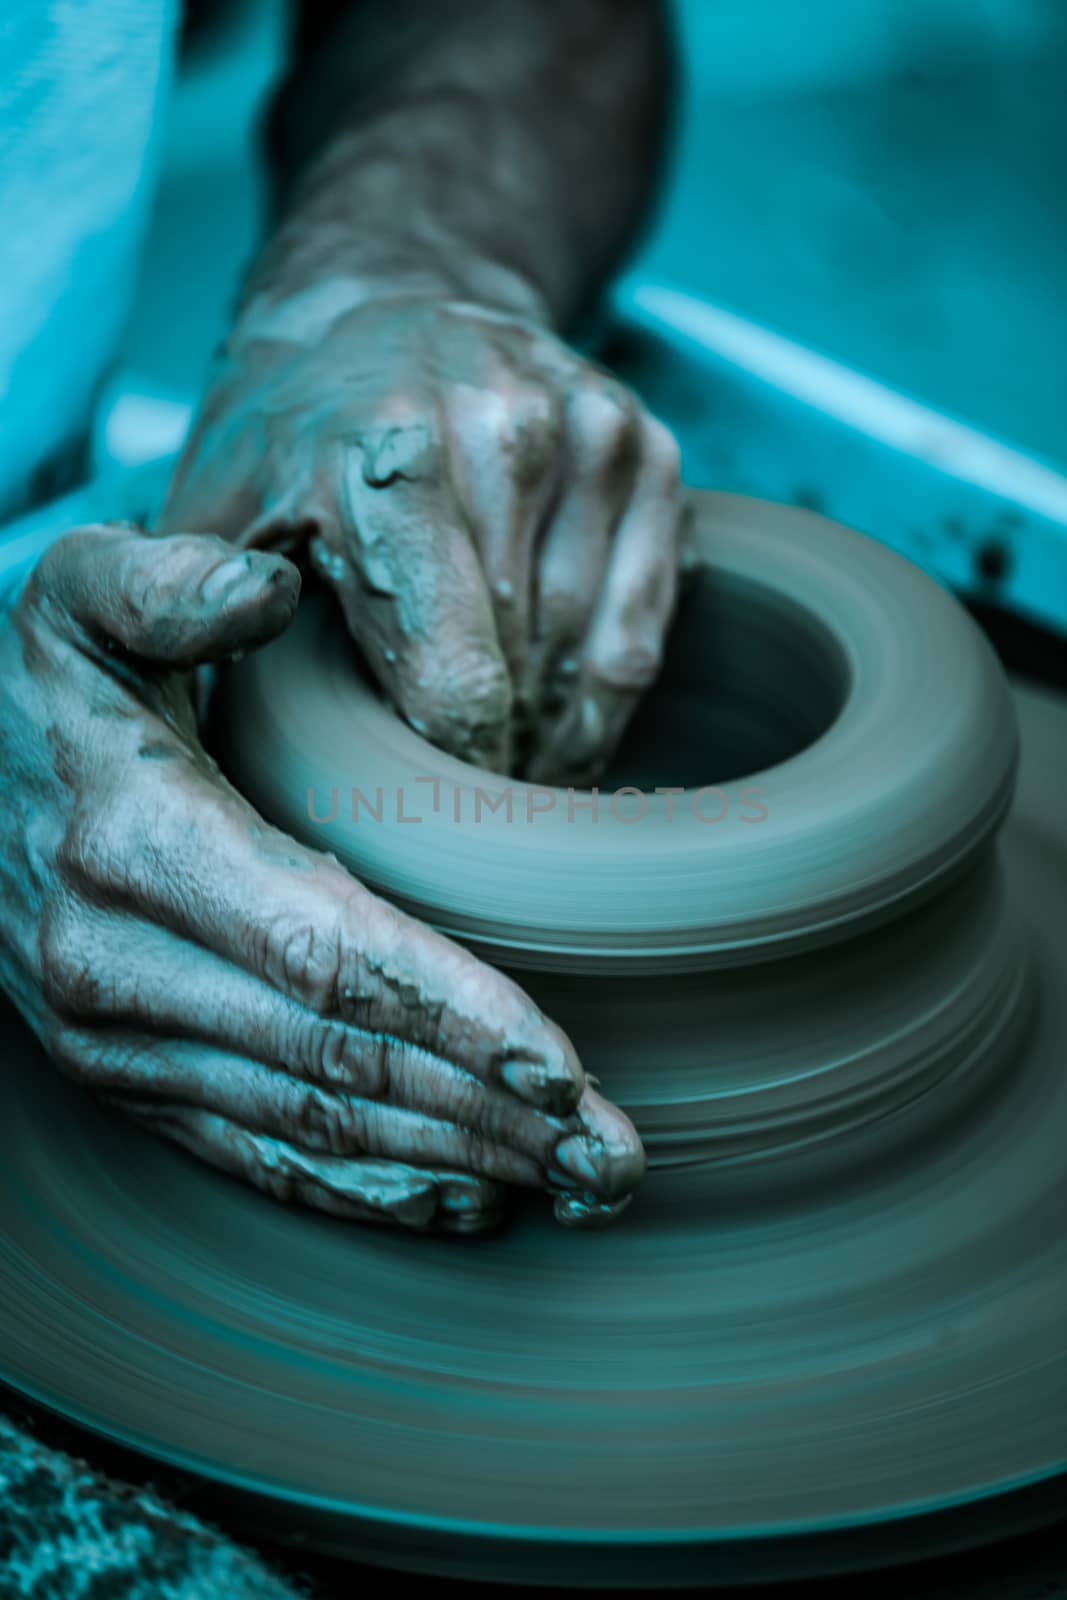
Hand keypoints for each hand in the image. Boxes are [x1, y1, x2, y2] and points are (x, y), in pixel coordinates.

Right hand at [0, 524, 644, 1231]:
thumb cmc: (40, 687)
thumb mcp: (77, 596)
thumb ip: (168, 582)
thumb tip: (267, 590)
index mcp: (140, 846)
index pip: (324, 955)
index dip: (450, 1015)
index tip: (562, 1066)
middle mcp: (123, 967)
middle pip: (339, 1061)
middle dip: (488, 1116)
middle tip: (617, 1158)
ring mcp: (119, 1043)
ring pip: (313, 1122)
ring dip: (453, 1164)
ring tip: (577, 1187)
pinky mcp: (126, 1079)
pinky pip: (255, 1152)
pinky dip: (365, 1187)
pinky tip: (464, 1200)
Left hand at [160, 293, 681, 780]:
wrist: (392, 309)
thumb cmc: (291, 438)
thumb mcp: (210, 508)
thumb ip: (189, 597)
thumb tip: (219, 685)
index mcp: (390, 458)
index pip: (455, 677)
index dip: (451, 772)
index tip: (435, 815)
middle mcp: (506, 431)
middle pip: (528, 676)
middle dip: (497, 762)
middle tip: (460, 799)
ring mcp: (591, 434)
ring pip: (598, 658)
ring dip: (555, 739)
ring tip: (508, 768)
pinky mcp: (650, 450)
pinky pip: (645, 624)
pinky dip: (605, 696)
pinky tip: (561, 725)